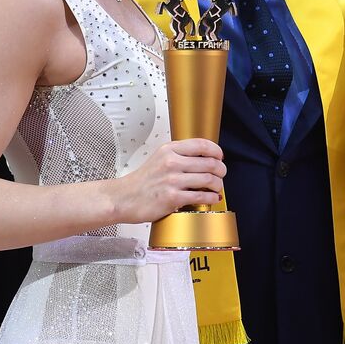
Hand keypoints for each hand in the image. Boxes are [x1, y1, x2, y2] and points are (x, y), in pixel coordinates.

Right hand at [109, 138, 226, 224]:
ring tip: (216, 188)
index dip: (217, 151)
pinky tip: (212, 198)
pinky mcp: (172, 197)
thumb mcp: (159, 158)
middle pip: (210, 163)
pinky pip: (201, 196)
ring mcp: (172, 180)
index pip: (202, 145)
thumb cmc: (142, 181)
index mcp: (169, 150)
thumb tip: (205, 158)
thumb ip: (180, 155)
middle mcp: (171, 162)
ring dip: (218, 185)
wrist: (123, 198)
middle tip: (221, 175)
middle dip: (221, 170)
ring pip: (209, 179)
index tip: (220, 157)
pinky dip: (211, 197)